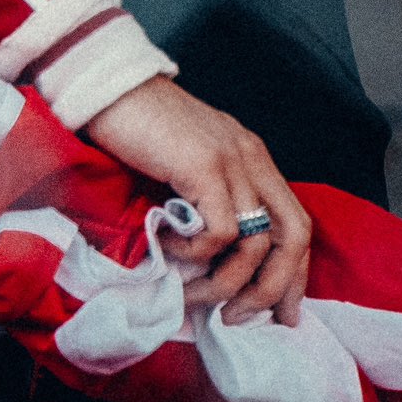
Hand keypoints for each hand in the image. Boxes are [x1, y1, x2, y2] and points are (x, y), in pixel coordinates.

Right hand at [85, 75, 311, 326]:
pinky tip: (167, 245)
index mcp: (251, 156)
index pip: (296, 222)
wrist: (105, 85)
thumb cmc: (135, 126)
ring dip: (225, 283)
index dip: (294, 273)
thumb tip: (212, 264)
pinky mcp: (205, 166)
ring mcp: (231, 159)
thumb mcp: (185, 164)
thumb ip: (206, 200)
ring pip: (256, 244)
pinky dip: (196, 253)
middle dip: (274, 288)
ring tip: (190, 293)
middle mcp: (251, 156)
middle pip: (294, 236)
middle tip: (240, 316)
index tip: (280, 312)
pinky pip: (220, 232)